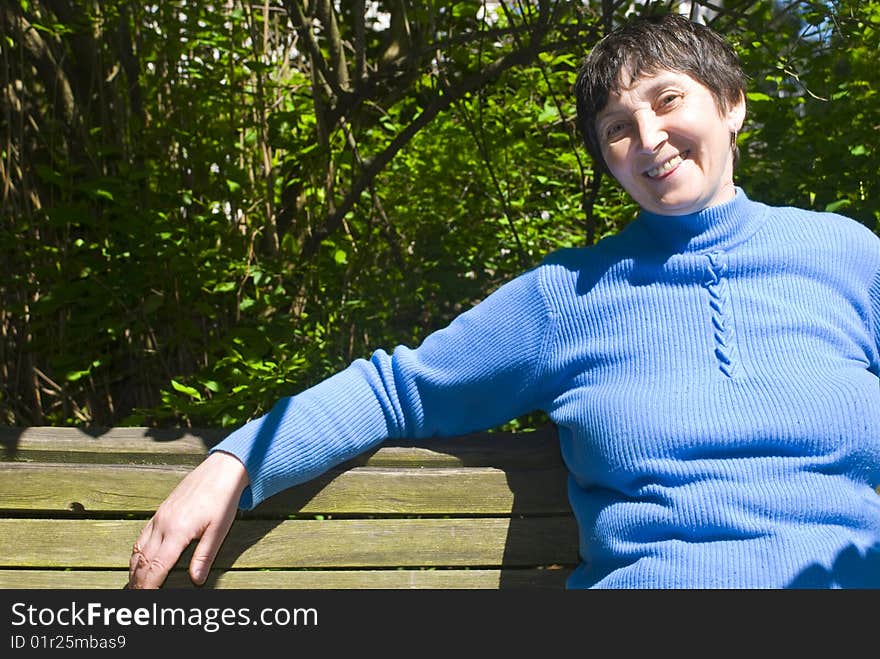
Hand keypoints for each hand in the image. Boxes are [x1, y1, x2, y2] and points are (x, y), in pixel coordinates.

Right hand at [127, 450, 249, 588]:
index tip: (146, 598)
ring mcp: (159, 516)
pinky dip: (137, 552)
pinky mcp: (160, 511)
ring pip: (139, 548)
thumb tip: (196, 581)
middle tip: (137, 597)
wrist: (221, 470)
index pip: (157, 566)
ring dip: (134, 569)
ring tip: (134, 585)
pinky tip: (139, 560)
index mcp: (178, 531)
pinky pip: (142, 536)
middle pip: (144, 560)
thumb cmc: (223, 499)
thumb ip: (204, 556)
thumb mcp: (219, 529)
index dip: (150, 585)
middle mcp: (164, 524)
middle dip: (138, 581)